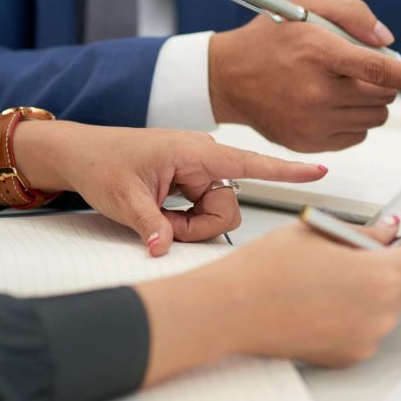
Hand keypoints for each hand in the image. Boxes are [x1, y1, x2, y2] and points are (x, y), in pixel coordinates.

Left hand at [0, 121, 325, 255]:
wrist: (81, 153)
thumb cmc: (102, 162)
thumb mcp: (123, 198)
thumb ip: (150, 225)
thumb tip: (165, 248)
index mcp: (194, 151)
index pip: (250, 162)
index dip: (286, 170)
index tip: (319, 170)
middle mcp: (204, 159)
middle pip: (228, 206)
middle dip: (200, 227)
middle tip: (164, 229)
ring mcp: (198, 171)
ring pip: (216, 211)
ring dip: (190, 225)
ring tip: (156, 217)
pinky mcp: (192, 181)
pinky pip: (203, 209)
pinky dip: (184, 220)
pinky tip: (160, 212)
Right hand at [135, 218, 400, 383]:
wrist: (231, 309)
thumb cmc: (268, 268)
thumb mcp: (321, 231)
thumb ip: (366, 233)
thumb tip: (389, 232)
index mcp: (379, 274)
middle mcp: (380, 310)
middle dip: (389, 263)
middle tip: (355, 250)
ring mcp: (366, 337)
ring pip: (385, 304)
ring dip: (371, 289)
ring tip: (328, 276)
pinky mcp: (350, 354)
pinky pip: (367, 326)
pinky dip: (355, 312)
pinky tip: (322, 298)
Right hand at [209, 0, 400, 151]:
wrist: (227, 77)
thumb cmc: (271, 37)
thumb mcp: (307, 4)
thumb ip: (353, 13)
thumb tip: (387, 40)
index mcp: (318, 53)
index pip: (378, 68)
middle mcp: (316, 92)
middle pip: (383, 96)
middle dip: (383, 82)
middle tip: (357, 69)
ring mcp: (312, 122)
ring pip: (374, 119)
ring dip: (370, 102)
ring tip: (339, 85)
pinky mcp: (309, 143)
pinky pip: (357, 136)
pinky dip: (354, 120)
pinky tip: (328, 104)